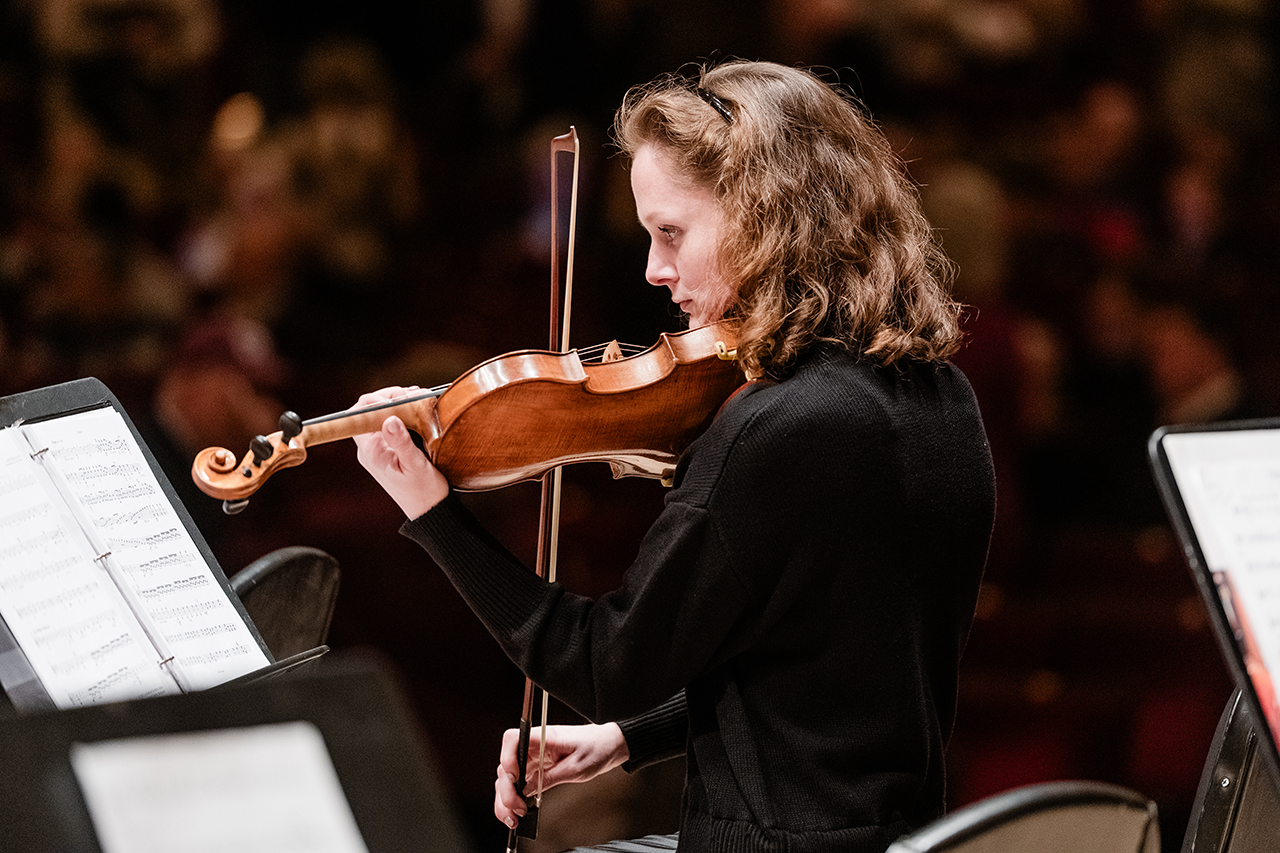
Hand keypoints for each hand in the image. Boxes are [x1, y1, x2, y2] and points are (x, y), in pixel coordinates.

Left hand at [351, 386, 449, 518]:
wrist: (430, 510)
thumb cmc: (424, 492)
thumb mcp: (415, 465)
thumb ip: (400, 441)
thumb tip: (389, 418)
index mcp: (371, 451)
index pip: (359, 413)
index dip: (377, 399)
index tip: (399, 398)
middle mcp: (370, 448)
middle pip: (369, 409)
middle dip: (390, 397)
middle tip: (413, 396)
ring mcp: (379, 448)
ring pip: (380, 413)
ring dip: (398, 403)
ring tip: (418, 400)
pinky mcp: (390, 448)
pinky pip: (390, 423)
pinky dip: (403, 412)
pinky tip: (418, 409)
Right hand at [494, 723, 629, 828]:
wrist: (607, 746)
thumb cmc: (596, 748)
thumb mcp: (576, 767)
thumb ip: (550, 778)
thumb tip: (527, 790)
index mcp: (543, 737)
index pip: (512, 739)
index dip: (507, 759)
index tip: (514, 780)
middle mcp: (533, 746)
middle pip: (506, 765)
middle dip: (506, 790)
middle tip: (516, 810)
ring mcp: (533, 757)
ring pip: (507, 777)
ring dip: (506, 799)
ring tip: (513, 818)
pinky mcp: (535, 768)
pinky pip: (518, 783)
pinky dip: (514, 798)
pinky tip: (517, 812)